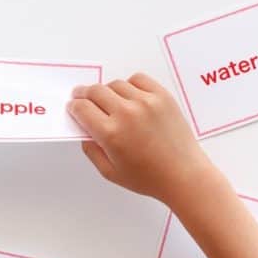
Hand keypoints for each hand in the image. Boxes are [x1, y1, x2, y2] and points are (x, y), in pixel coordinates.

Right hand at [67, 73, 218, 207]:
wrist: (184, 174)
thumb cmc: (149, 178)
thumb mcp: (110, 172)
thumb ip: (92, 150)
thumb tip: (85, 130)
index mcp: (111, 133)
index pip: (82, 108)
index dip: (74, 107)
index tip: (73, 107)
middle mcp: (127, 113)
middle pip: (95, 91)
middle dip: (84, 94)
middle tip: (83, 97)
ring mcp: (146, 102)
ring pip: (115, 84)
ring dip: (107, 91)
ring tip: (109, 101)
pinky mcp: (162, 96)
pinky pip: (138, 79)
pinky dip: (130, 85)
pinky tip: (129, 96)